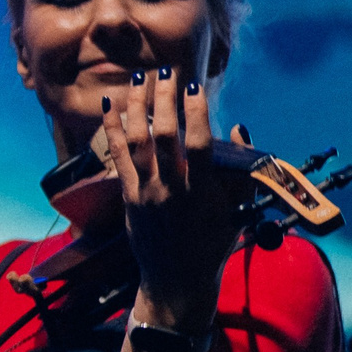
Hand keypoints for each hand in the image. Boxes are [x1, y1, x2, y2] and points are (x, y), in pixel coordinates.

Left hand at [100, 69, 235, 332]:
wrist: (176, 281)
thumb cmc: (213, 245)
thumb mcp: (238, 211)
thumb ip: (240, 171)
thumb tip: (238, 127)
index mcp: (201, 194)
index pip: (198, 145)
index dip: (197, 113)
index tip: (196, 86)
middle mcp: (171, 190)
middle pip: (164, 136)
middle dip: (164, 99)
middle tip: (166, 71)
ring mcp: (145, 193)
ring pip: (137, 141)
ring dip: (138, 106)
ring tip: (140, 77)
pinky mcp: (128, 196)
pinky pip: (118, 156)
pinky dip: (113, 128)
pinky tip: (111, 103)